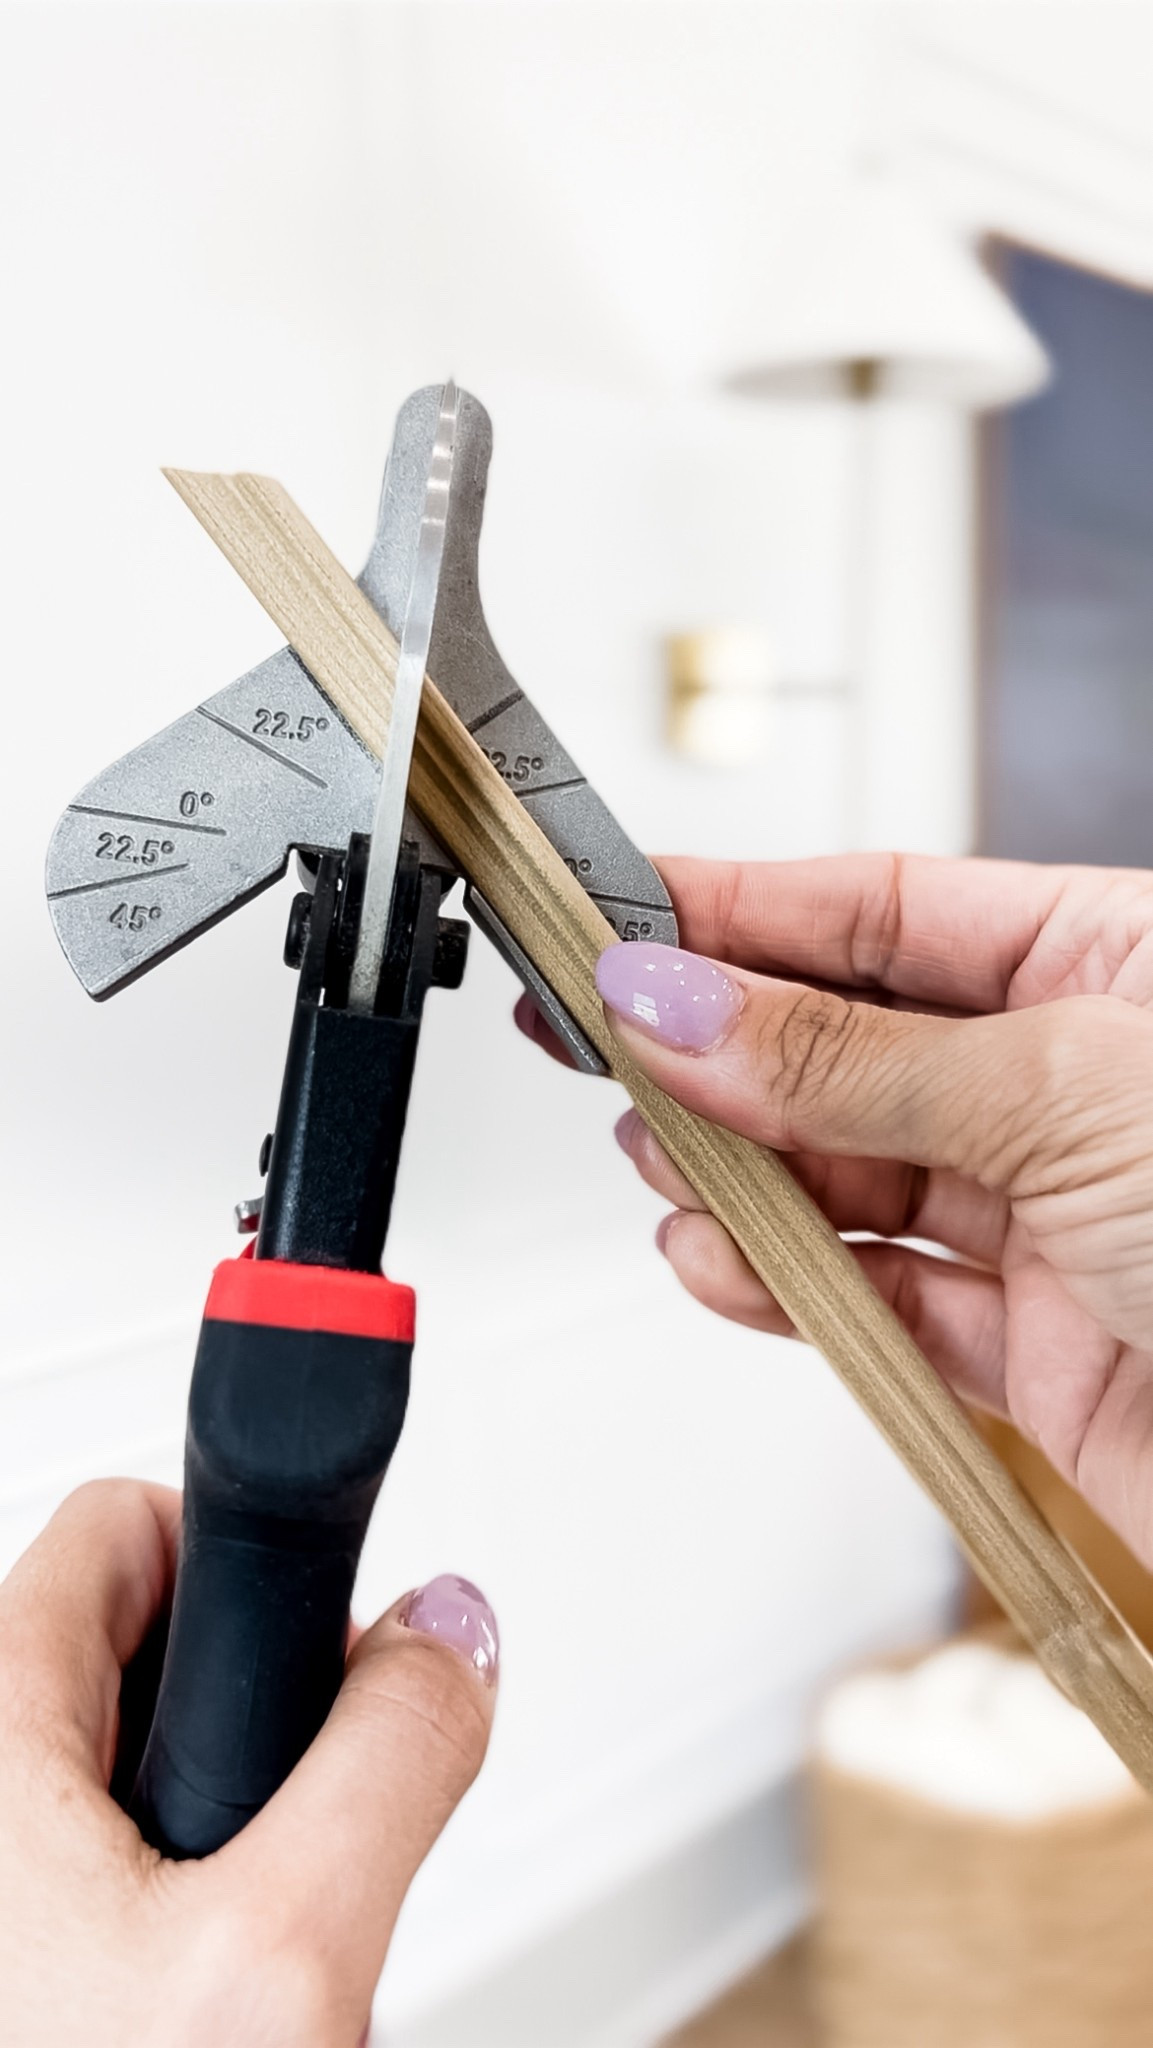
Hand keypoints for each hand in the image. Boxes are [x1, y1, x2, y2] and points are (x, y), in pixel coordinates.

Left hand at [0, 1479, 496, 2045]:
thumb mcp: (280, 1962)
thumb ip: (391, 1762)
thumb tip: (452, 1633)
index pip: (128, 1528)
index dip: (252, 1572)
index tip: (318, 1648)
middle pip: (132, 1653)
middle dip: (240, 1739)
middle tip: (274, 1871)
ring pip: (118, 1781)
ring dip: (205, 1852)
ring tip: (222, 1979)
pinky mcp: (13, 1954)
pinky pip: (91, 1881)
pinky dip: (159, 1924)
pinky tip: (183, 2021)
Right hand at [523, 852, 1152, 1567]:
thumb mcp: (1066, 1091)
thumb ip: (854, 1058)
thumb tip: (684, 1004)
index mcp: (1115, 961)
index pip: (890, 910)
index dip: (744, 907)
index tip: (622, 909)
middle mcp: (1078, 1081)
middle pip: (851, 1039)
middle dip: (722, 1045)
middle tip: (601, 1040)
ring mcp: (1056, 1216)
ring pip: (850, 1172)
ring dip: (739, 1171)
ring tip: (658, 1159)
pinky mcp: (1040, 1347)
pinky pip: (878, 1296)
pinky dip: (786, 1283)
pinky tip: (719, 1258)